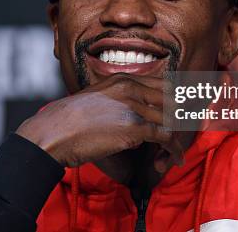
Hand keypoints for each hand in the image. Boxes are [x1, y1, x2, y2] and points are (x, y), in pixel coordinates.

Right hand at [15, 74, 183, 168]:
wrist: (54, 132)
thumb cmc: (69, 120)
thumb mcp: (97, 99)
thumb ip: (119, 102)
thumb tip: (135, 120)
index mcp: (122, 79)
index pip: (163, 85)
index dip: (177, 102)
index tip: (182, 116)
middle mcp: (131, 88)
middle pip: (173, 100)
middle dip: (182, 120)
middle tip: (183, 136)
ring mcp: (134, 106)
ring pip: (172, 119)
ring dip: (176, 139)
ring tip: (174, 153)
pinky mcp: (135, 127)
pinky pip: (166, 136)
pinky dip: (173, 150)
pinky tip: (174, 159)